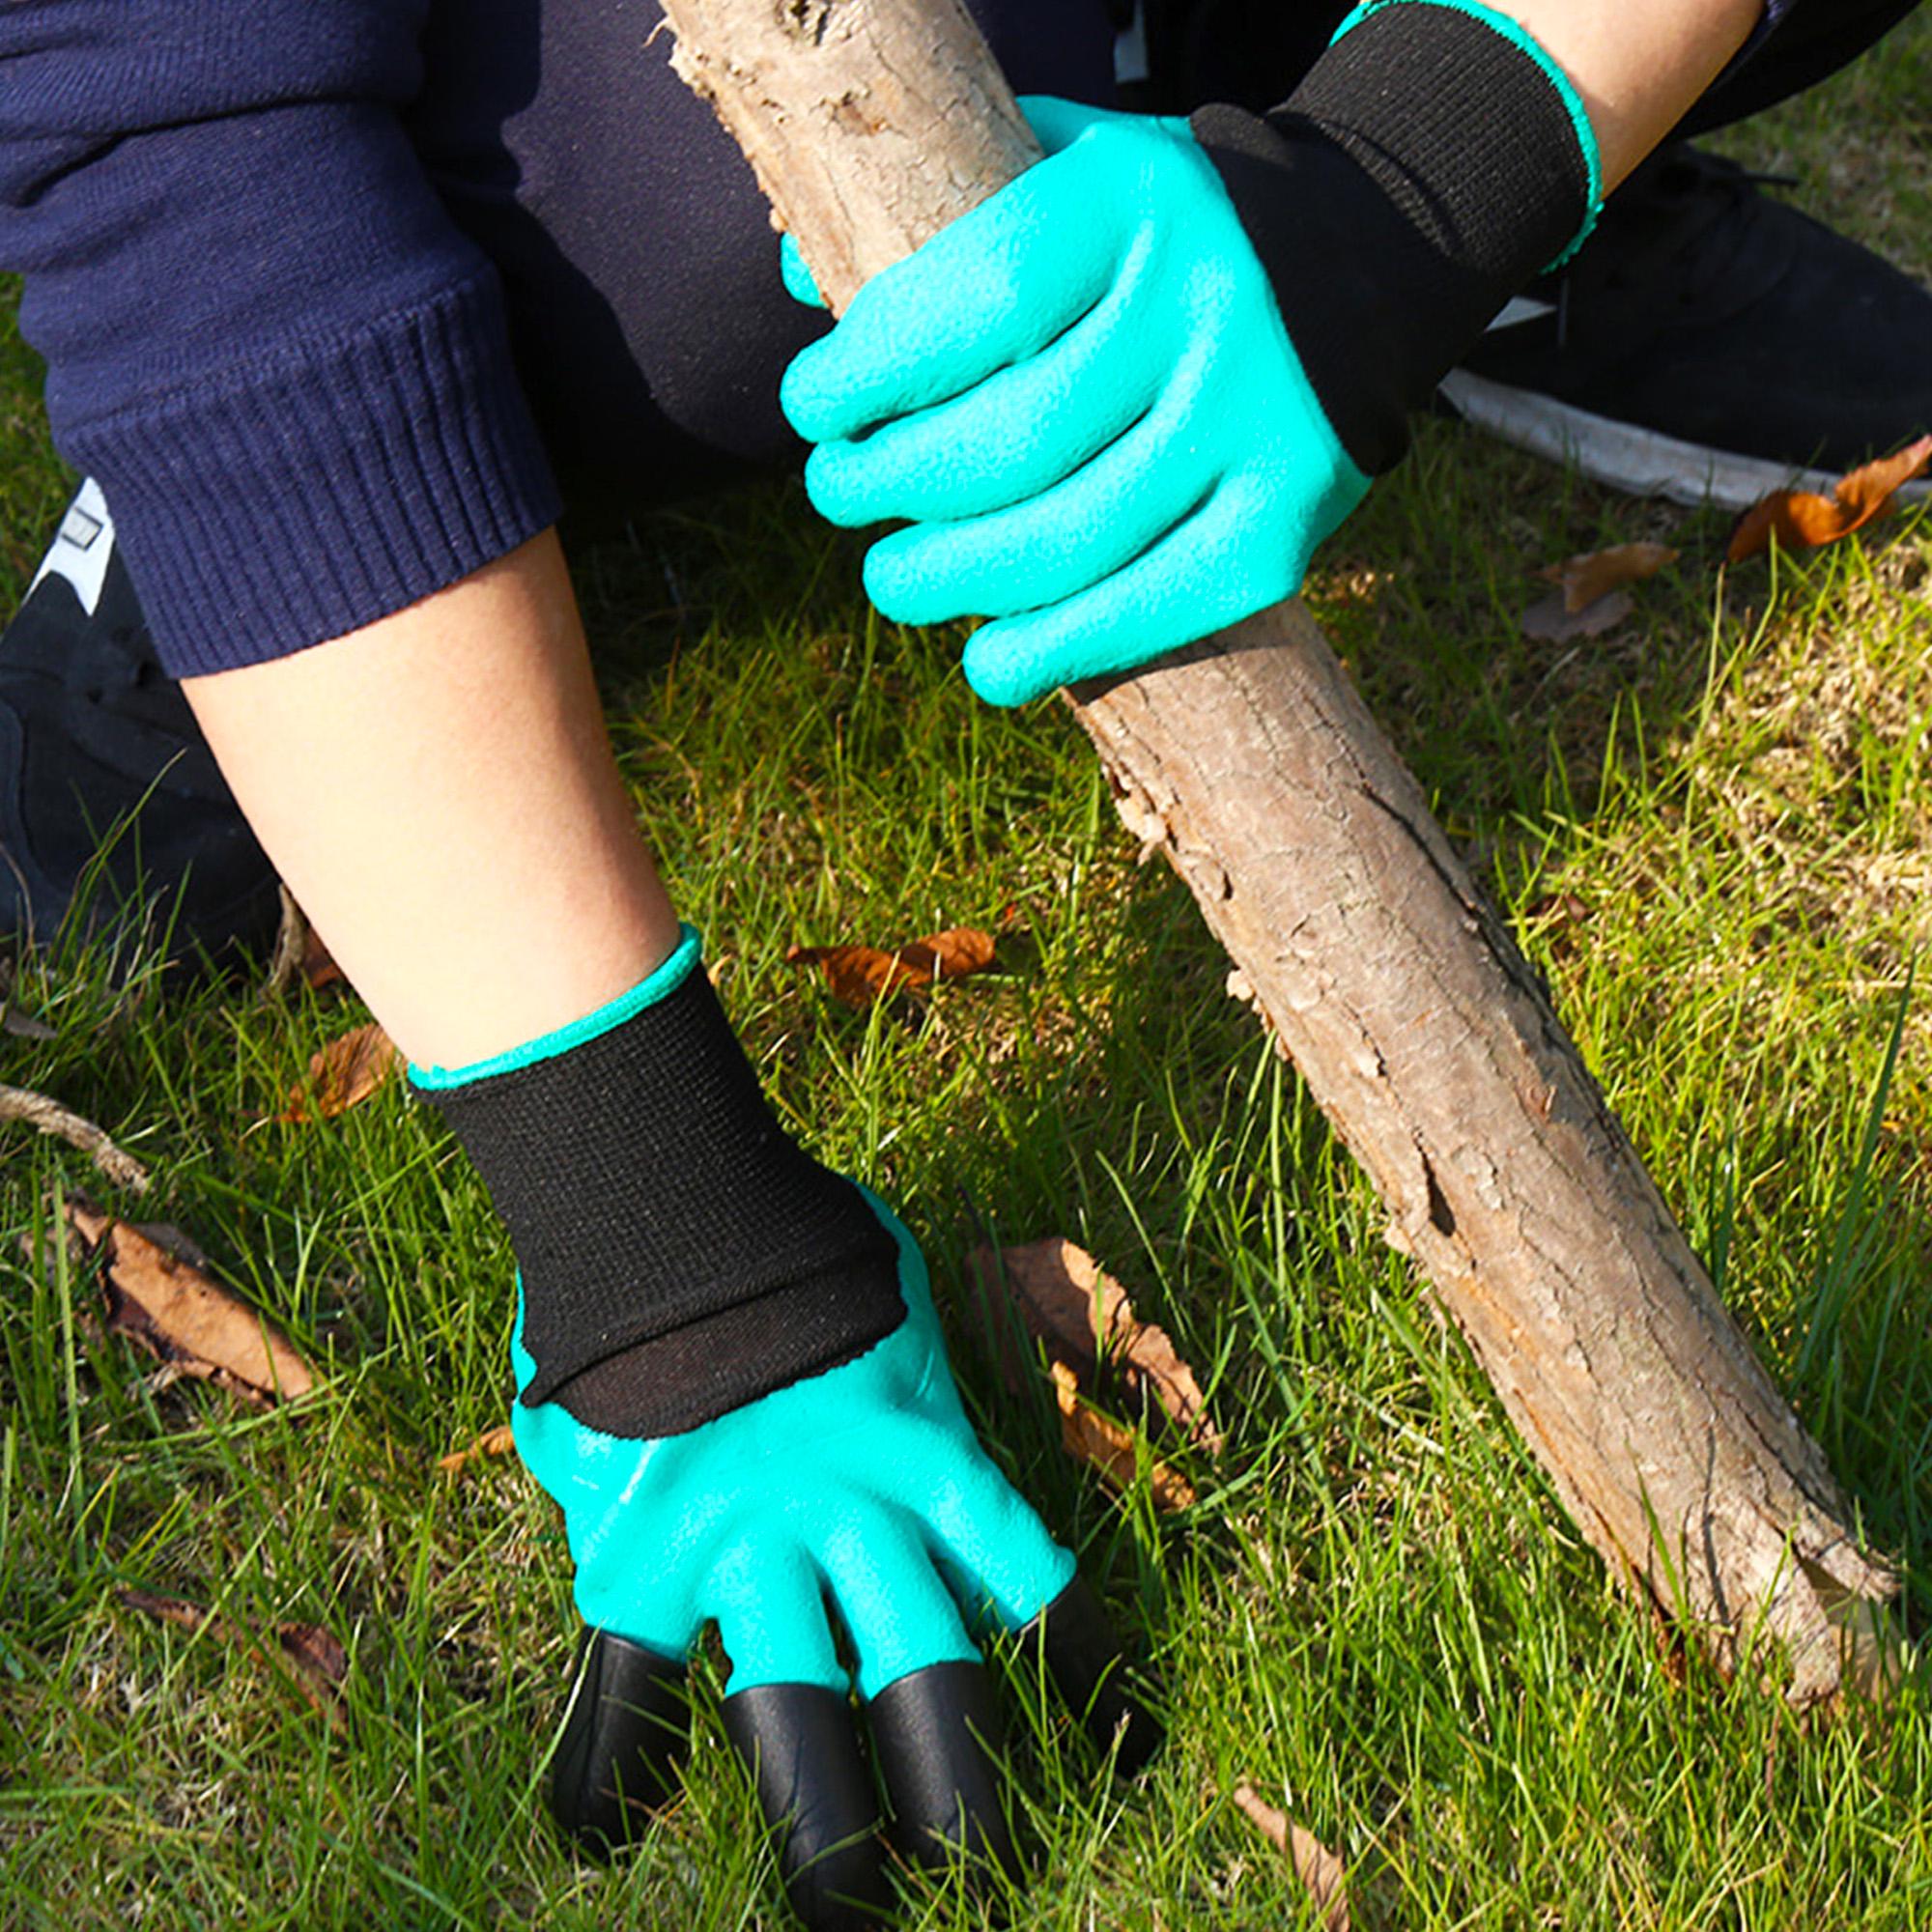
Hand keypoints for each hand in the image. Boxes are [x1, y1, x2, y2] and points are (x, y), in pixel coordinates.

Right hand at [520, 1189, 1158, 1927]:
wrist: (673, 1202)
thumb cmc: (791, 1236)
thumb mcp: (893, 1293)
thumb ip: (913, 1369)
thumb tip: (915, 1379)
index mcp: (927, 1453)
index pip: (1033, 1581)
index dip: (1084, 1672)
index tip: (1126, 1749)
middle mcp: (852, 1517)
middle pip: (930, 1681)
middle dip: (967, 1794)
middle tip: (989, 1881)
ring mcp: (746, 1546)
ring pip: (798, 1715)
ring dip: (826, 1834)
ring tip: (851, 1927)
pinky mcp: (642, 1558)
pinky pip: (628, 1693)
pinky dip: (612, 1772)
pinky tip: (601, 1840)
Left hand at [780, 97, 1369, 707]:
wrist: (1354, 272)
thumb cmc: (1157, 239)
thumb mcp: (1068, 170)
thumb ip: (944, 215)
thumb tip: (799, 278)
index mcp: (1135, 203)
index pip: (975, 303)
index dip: (871, 374)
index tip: (813, 410)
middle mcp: (1205, 310)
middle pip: (1008, 442)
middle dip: (889, 487)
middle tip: (840, 496)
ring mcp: (1253, 426)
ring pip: (1064, 542)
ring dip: (948, 581)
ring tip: (892, 579)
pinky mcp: (1282, 527)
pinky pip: (1147, 612)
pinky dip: (1051, 653)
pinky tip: (988, 663)